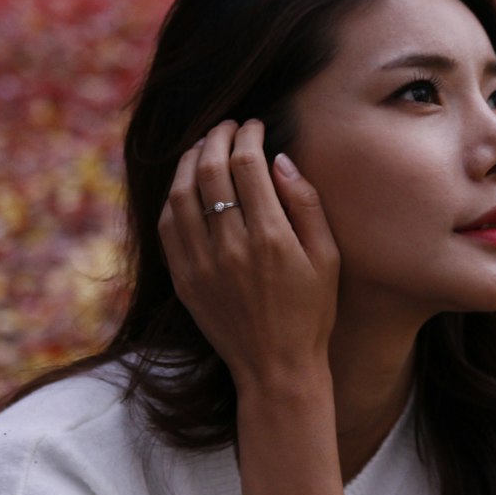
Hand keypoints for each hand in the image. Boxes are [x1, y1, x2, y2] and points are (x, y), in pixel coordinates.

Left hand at [158, 120, 338, 391]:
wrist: (276, 368)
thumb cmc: (311, 312)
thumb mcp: (327, 258)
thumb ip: (306, 205)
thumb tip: (281, 160)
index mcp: (271, 238)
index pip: (247, 165)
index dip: (247, 136)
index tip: (253, 126)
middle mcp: (231, 247)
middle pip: (210, 170)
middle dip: (216, 138)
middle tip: (226, 126)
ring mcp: (202, 264)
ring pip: (182, 193)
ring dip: (190, 161)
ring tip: (202, 147)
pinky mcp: (185, 280)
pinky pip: (168, 226)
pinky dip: (174, 197)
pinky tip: (186, 186)